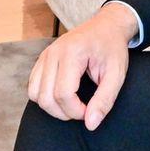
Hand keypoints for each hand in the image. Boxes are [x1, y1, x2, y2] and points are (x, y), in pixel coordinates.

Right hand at [27, 1, 137, 129]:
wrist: (106, 26)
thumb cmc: (112, 49)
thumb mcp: (116, 74)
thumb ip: (105, 100)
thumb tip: (90, 124)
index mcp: (72, 53)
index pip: (63, 94)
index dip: (76, 111)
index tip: (90, 111)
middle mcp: (53, 53)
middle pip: (46, 97)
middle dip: (64, 112)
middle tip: (82, 110)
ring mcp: (44, 55)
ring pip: (35, 94)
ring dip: (52, 107)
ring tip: (71, 104)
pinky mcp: (41, 59)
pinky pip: (33, 86)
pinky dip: (44, 97)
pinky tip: (62, 95)